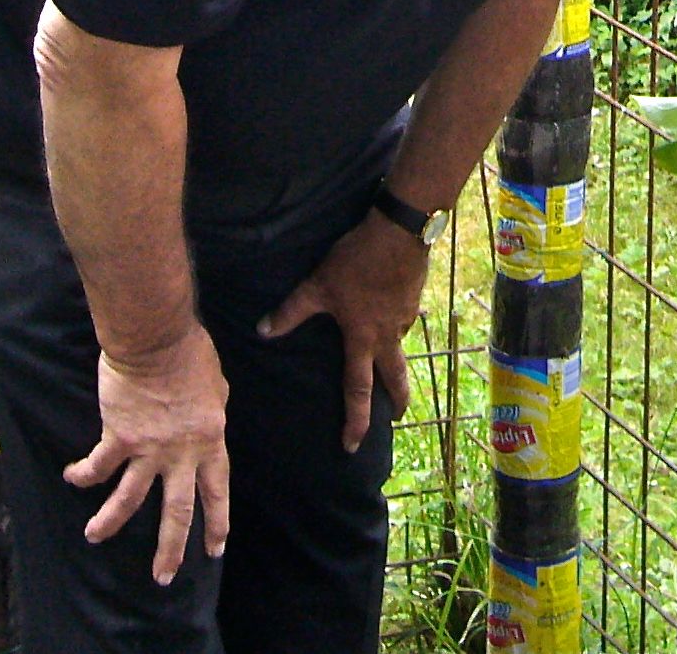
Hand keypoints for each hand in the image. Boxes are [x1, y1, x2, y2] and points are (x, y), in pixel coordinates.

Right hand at [64, 322, 229, 585]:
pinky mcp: (119, 438)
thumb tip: (204, 427)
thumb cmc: (192, 356)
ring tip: (95, 536)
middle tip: (164, 576)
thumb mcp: (216, 389)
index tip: (215, 548)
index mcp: (210, 439)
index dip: (217, 521)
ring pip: (129, 499)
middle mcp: (182, 452)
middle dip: (171, 547)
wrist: (158, 342)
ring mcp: (149, 448)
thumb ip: (210, 416)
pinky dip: (82, 474)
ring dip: (110, 522)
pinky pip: (98, 466)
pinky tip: (71, 478)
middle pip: (177, 509)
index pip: (217, 489)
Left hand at [258, 211, 426, 451]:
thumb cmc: (356, 261)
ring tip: (387, 359)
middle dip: (397, 400)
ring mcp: (405, 316)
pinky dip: (396, 324)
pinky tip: (390, 312)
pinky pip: (404, 319)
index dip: (355, 420)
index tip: (353, 445)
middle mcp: (387, 334)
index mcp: (362, 338)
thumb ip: (292, 311)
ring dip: (395, 358)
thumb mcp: (318, 285)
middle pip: (395, 377)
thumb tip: (262, 331)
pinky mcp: (414, 297)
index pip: (358, 390)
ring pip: (399, 345)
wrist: (399, 231)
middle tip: (397, 418)